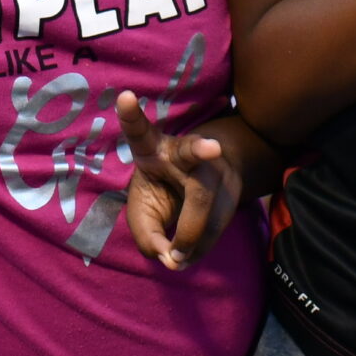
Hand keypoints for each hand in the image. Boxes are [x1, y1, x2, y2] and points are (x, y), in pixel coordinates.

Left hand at [117, 91, 240, 271]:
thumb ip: (146, 235)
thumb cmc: (163, 193)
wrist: (206, 186)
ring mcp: (214, 168)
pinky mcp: (232, 189)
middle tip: (212, 148)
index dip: (131, 115)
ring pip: (207, 199)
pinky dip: (200, 247)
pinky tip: (188, 256)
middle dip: (202, 149)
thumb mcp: (144, 209)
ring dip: (191, 236)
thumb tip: (171, 260)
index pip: (140, 131)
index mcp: (153, 149)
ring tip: (176, 261)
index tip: (124, 95)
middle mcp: (184, 152)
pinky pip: (219, 222)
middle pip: (191, 151)